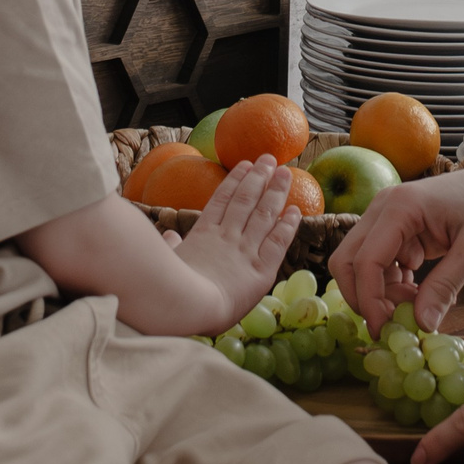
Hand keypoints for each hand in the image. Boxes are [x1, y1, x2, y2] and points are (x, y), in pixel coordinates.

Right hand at [174, 155, 300, 324]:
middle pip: (246, 200)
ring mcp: (246, 250)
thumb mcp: (167, 261)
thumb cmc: (170, 287)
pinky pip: (278, 242)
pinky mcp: (262, 269)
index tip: (245, 164)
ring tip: (285, 172)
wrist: (191, 305)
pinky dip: (288, 225)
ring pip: (264, 214)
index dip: (235, 180)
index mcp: (203, 233)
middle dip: (259, 177)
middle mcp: (227, 236)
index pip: (222, 200)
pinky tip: (296, 210)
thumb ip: (171, 246)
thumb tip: (169, 235)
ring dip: (276, 192)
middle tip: (270, 158)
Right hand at [329, 156, 463, 333]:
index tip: (385, 331)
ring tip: (418, 307)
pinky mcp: (400, 230)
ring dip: (381, 293)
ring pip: (362, 265)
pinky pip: (381, 263)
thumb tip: (421, 326)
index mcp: (400, 207)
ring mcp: (389, 218)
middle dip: (364, 297)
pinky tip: (420, 295)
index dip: (369, 300)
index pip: (365, 260)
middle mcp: (385, 208)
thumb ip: (445, 286)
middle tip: (393, 324)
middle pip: (348, 260)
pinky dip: (392, 284)